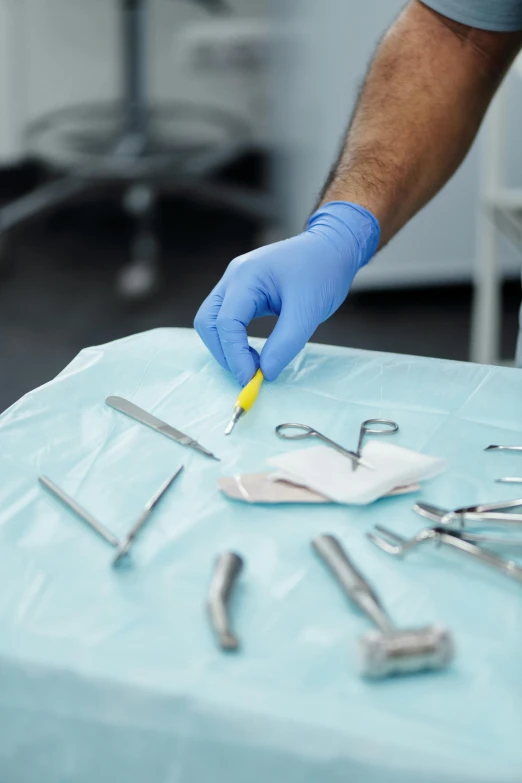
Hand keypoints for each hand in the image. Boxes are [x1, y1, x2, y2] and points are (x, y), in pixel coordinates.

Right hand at [194, 202, 379, 385]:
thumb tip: (266, 373)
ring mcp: (235, 282)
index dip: (235, 355)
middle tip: (249, 374)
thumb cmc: (324, 271)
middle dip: (224, 352)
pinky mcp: (243, 291)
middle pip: (208, 322)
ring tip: (254, 363)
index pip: (226, 322)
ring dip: (226, 346)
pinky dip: (234, 339)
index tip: (252, 379)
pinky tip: (253, 351)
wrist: (333, 246)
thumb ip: (286, 343)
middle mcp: (234, 276)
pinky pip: (226, 318)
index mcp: (247, 276)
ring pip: (213, 321)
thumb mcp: (309, 310)